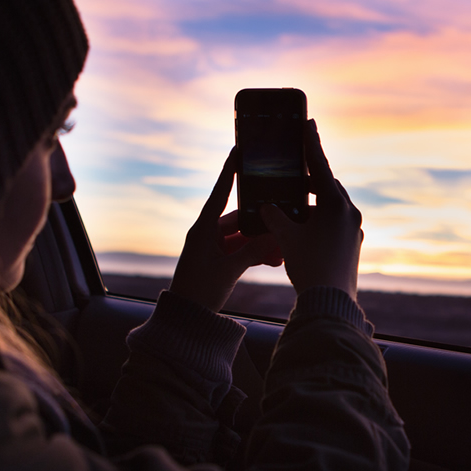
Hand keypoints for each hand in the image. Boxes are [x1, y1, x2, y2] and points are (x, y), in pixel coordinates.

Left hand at [170, 149, 281, 312]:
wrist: (186, 319)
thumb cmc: (200, 291)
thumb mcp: (229, 270)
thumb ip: (253, 251)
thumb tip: (274, 238)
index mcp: (203, 229)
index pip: (219, 193)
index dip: (230, 172)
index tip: (238, 151)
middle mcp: (207, 234)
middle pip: (239, 219)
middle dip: (262, 224)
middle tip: (284, 221)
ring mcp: (213, 248)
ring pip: (243, 237)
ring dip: (261, 242)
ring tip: (283, 247)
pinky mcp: (218, 261)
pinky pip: (240, 251)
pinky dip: (254, 254)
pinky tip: (275, 260)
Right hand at [260, 119, 362, 299]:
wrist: (330, 302)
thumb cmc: (309, 266)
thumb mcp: (286, 237)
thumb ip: (275, 216)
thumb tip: (267, 206)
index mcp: (336, 205)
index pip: (319, 167)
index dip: (311, 144)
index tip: (309, 123)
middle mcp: (350, 213)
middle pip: (327, 186)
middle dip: (310, 178)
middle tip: (295, 170)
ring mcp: (354, 230)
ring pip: (332, 205)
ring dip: (313, 201)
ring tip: (295, 202)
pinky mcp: (353, 245)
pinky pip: (335, 222)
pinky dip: (319, 218)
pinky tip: (305, 227)